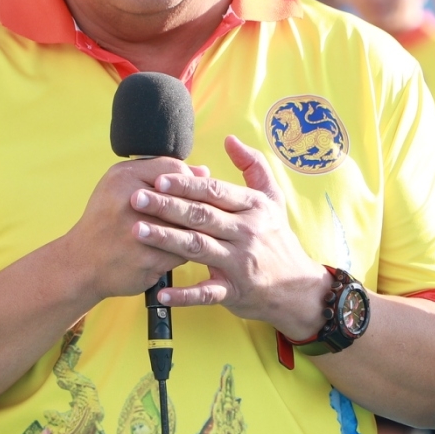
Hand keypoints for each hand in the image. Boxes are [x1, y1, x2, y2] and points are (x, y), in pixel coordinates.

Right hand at [57, 156, 200, 302]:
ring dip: (193, 231)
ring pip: (188, 227)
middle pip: (184, 199)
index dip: (190, 182)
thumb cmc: (106, 221)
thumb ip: (160, 172)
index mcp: (123, 177)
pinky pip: (182, 252)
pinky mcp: (148, 259)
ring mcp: (140, 233)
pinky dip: (182, 252)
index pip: (174, 171)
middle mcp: (130, 201)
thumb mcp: (120, 185)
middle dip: (195, 209)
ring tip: (190, 232)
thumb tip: (203, 172)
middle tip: (200, 215)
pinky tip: (175, 251)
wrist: (80, 263)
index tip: (193, 192)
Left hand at [129, 135, 329, 340]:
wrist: (298, 287)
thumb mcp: (273, 199)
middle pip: (201, 216)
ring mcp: (240, 263)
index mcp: (253, 207)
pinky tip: (162, 292)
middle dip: (166, 206)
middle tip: (136, 198)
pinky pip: (207, 292)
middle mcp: (247, 232)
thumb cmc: (277, 238)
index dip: (186, 184)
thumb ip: (254, 166)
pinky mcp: (235, 291)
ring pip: (199, 247)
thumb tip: (231, 139)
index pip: (215, 191)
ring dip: (166, 240)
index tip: (158, 178)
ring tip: (138, 231)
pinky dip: (184, 295)